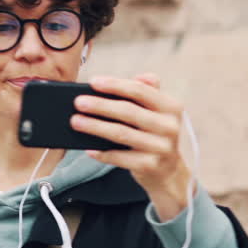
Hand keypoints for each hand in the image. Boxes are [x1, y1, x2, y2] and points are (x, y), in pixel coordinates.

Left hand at [71, 73, 193, 220]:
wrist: (169, 171)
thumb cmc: (156, 134)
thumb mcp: (158, 111)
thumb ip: (148, 91)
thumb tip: (139, 76)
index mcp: (171, 107)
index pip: (140, 90)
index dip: (115, 85)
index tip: (93, 82)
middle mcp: (169, 126)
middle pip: (128, 111)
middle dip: (100, 105)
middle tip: (78, 102)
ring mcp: (161, 148)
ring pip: (122, 134)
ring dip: (95, 127)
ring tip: (76, 122)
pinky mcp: (150, 166)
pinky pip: (120, 157)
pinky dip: (103, 153)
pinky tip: (88, 148)